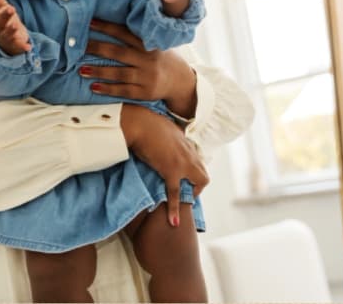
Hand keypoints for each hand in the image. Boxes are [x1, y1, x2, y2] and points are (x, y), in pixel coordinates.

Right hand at [0, 0, 30, 54]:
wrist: (6, 43)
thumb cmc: (3, 22)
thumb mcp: (1, 10)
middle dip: (4, 16)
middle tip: (11, 8)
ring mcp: (6, 38)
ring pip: (7, 34)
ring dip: (11, 30)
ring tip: (15, 25)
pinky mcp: (15, 45)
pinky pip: (18, 46)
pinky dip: (22, 46)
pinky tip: (28, 46)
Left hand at [82, 19, 197, 116]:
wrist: (180, 80)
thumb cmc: (160, 59)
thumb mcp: (153, 44)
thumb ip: (135, 39)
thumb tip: (108, 28)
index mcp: (147, 44)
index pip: (124, 33)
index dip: (106, 27)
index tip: (89, 23)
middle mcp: (146, 59)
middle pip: (118, 53)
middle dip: (97, 49)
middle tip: (79, 47)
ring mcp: (146, 76)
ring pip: (119, 73)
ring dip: (99, 71)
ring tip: (81, 70)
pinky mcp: (145, 92)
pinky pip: (124, 90)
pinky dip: (108, 89)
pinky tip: (94, 87)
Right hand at [120, 105, 208, 226]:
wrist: (139, 123)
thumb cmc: (144, 121)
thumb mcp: (161, 125)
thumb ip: (166, 134)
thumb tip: (161, 135)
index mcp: (185, 140)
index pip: (195, 158)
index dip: (191, 169)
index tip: (184, 176)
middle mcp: (189, 151)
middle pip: (203, 171)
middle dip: (197, 183)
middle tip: (185, 190)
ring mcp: (182, 162)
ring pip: (199, 181)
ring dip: (192, 192)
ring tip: (183, 203)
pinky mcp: (171, 171)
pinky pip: (175, 193)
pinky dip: (174, 208)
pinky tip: (174, 221)